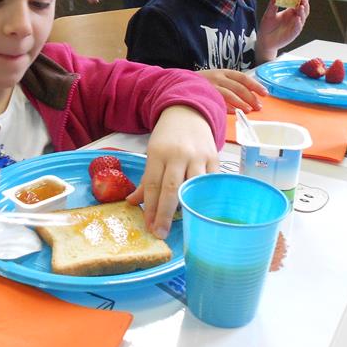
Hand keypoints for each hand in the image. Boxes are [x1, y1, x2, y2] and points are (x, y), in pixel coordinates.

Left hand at [127, 106, 218, 238]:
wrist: (188, 113)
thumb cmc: (167, 138)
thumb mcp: (152, 153)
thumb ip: (147, 180)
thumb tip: (132, 203)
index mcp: (158, 153)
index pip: (153, 185)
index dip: (150, 208)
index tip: (150, 227)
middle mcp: (178, 155)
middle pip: (171, 189)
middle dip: (165, 214)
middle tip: (161, 233)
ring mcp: (198, 156)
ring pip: (192, 186)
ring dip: (187, 207)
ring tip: (182, 224)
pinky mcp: (214, 158)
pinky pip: (210, 182)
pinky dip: (205, 196)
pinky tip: (201, 209)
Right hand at [197, 69, 267, 112]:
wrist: (181, 82)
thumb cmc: (203, 84)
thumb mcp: (217, 78)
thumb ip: (230, 84)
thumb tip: (248, 96)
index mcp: (224, 72)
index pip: (243, 78)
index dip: (255, 85)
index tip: (264, 93)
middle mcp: (218, 77)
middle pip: (239, 87)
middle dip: (250, 97)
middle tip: (258, 106)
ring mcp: (211, 85)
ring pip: (230, 94)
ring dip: (241, 103)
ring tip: (248, 110)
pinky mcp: (204, 93)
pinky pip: (218, 101)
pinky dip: (227, 107)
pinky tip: (233, 112)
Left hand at [255, 0, 309, 62]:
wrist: (264, 40)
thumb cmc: (267, 27)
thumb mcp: (269, 14)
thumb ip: (272, 5)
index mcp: (290, 12)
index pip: (299, 3)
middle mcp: (294, 18)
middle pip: (304, 10)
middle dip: (305, 4)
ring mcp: (295, 26)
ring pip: (302, 18)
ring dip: (302, 12)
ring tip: (301, 6)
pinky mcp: (293, 34)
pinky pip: (297, 28)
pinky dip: (298, 23)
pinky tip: (297, 18)